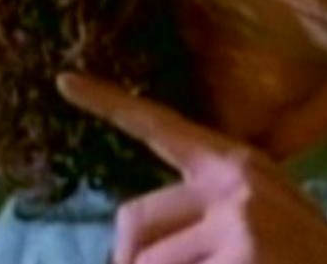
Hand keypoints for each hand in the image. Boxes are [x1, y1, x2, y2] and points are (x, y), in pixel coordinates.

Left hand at [57, 72, 326, 263]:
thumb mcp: (261, 224)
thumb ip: (200, 220)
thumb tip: (128, 248)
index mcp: (238, 167)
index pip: (163, 128)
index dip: (110, 104)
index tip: (65, 80)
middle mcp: (235, 183)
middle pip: (130, 224)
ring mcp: (239, 218)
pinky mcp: (243, 254)